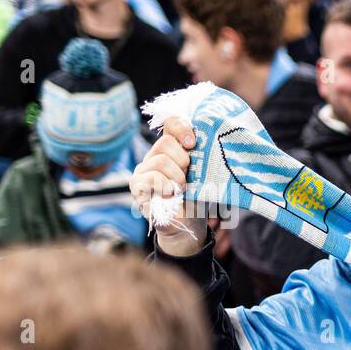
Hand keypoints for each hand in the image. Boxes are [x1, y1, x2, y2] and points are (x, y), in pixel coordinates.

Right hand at [130, 117, 202, 256]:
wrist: (188, 225)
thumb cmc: (196, 199)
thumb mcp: (203, 174)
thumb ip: (202, 157)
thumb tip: (213, 140)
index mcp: (170, 150)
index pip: (170, 124)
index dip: (182, 128)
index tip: (193, 143)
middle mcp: (153, 156)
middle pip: (165, 142)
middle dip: (183, 161)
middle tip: (188, 178)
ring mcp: (142, 171)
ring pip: (160, 160)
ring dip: (177, 178)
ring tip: (181, 190)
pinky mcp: (137, 186)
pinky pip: (151, 178)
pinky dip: (166, 187)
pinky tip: (170, 195)